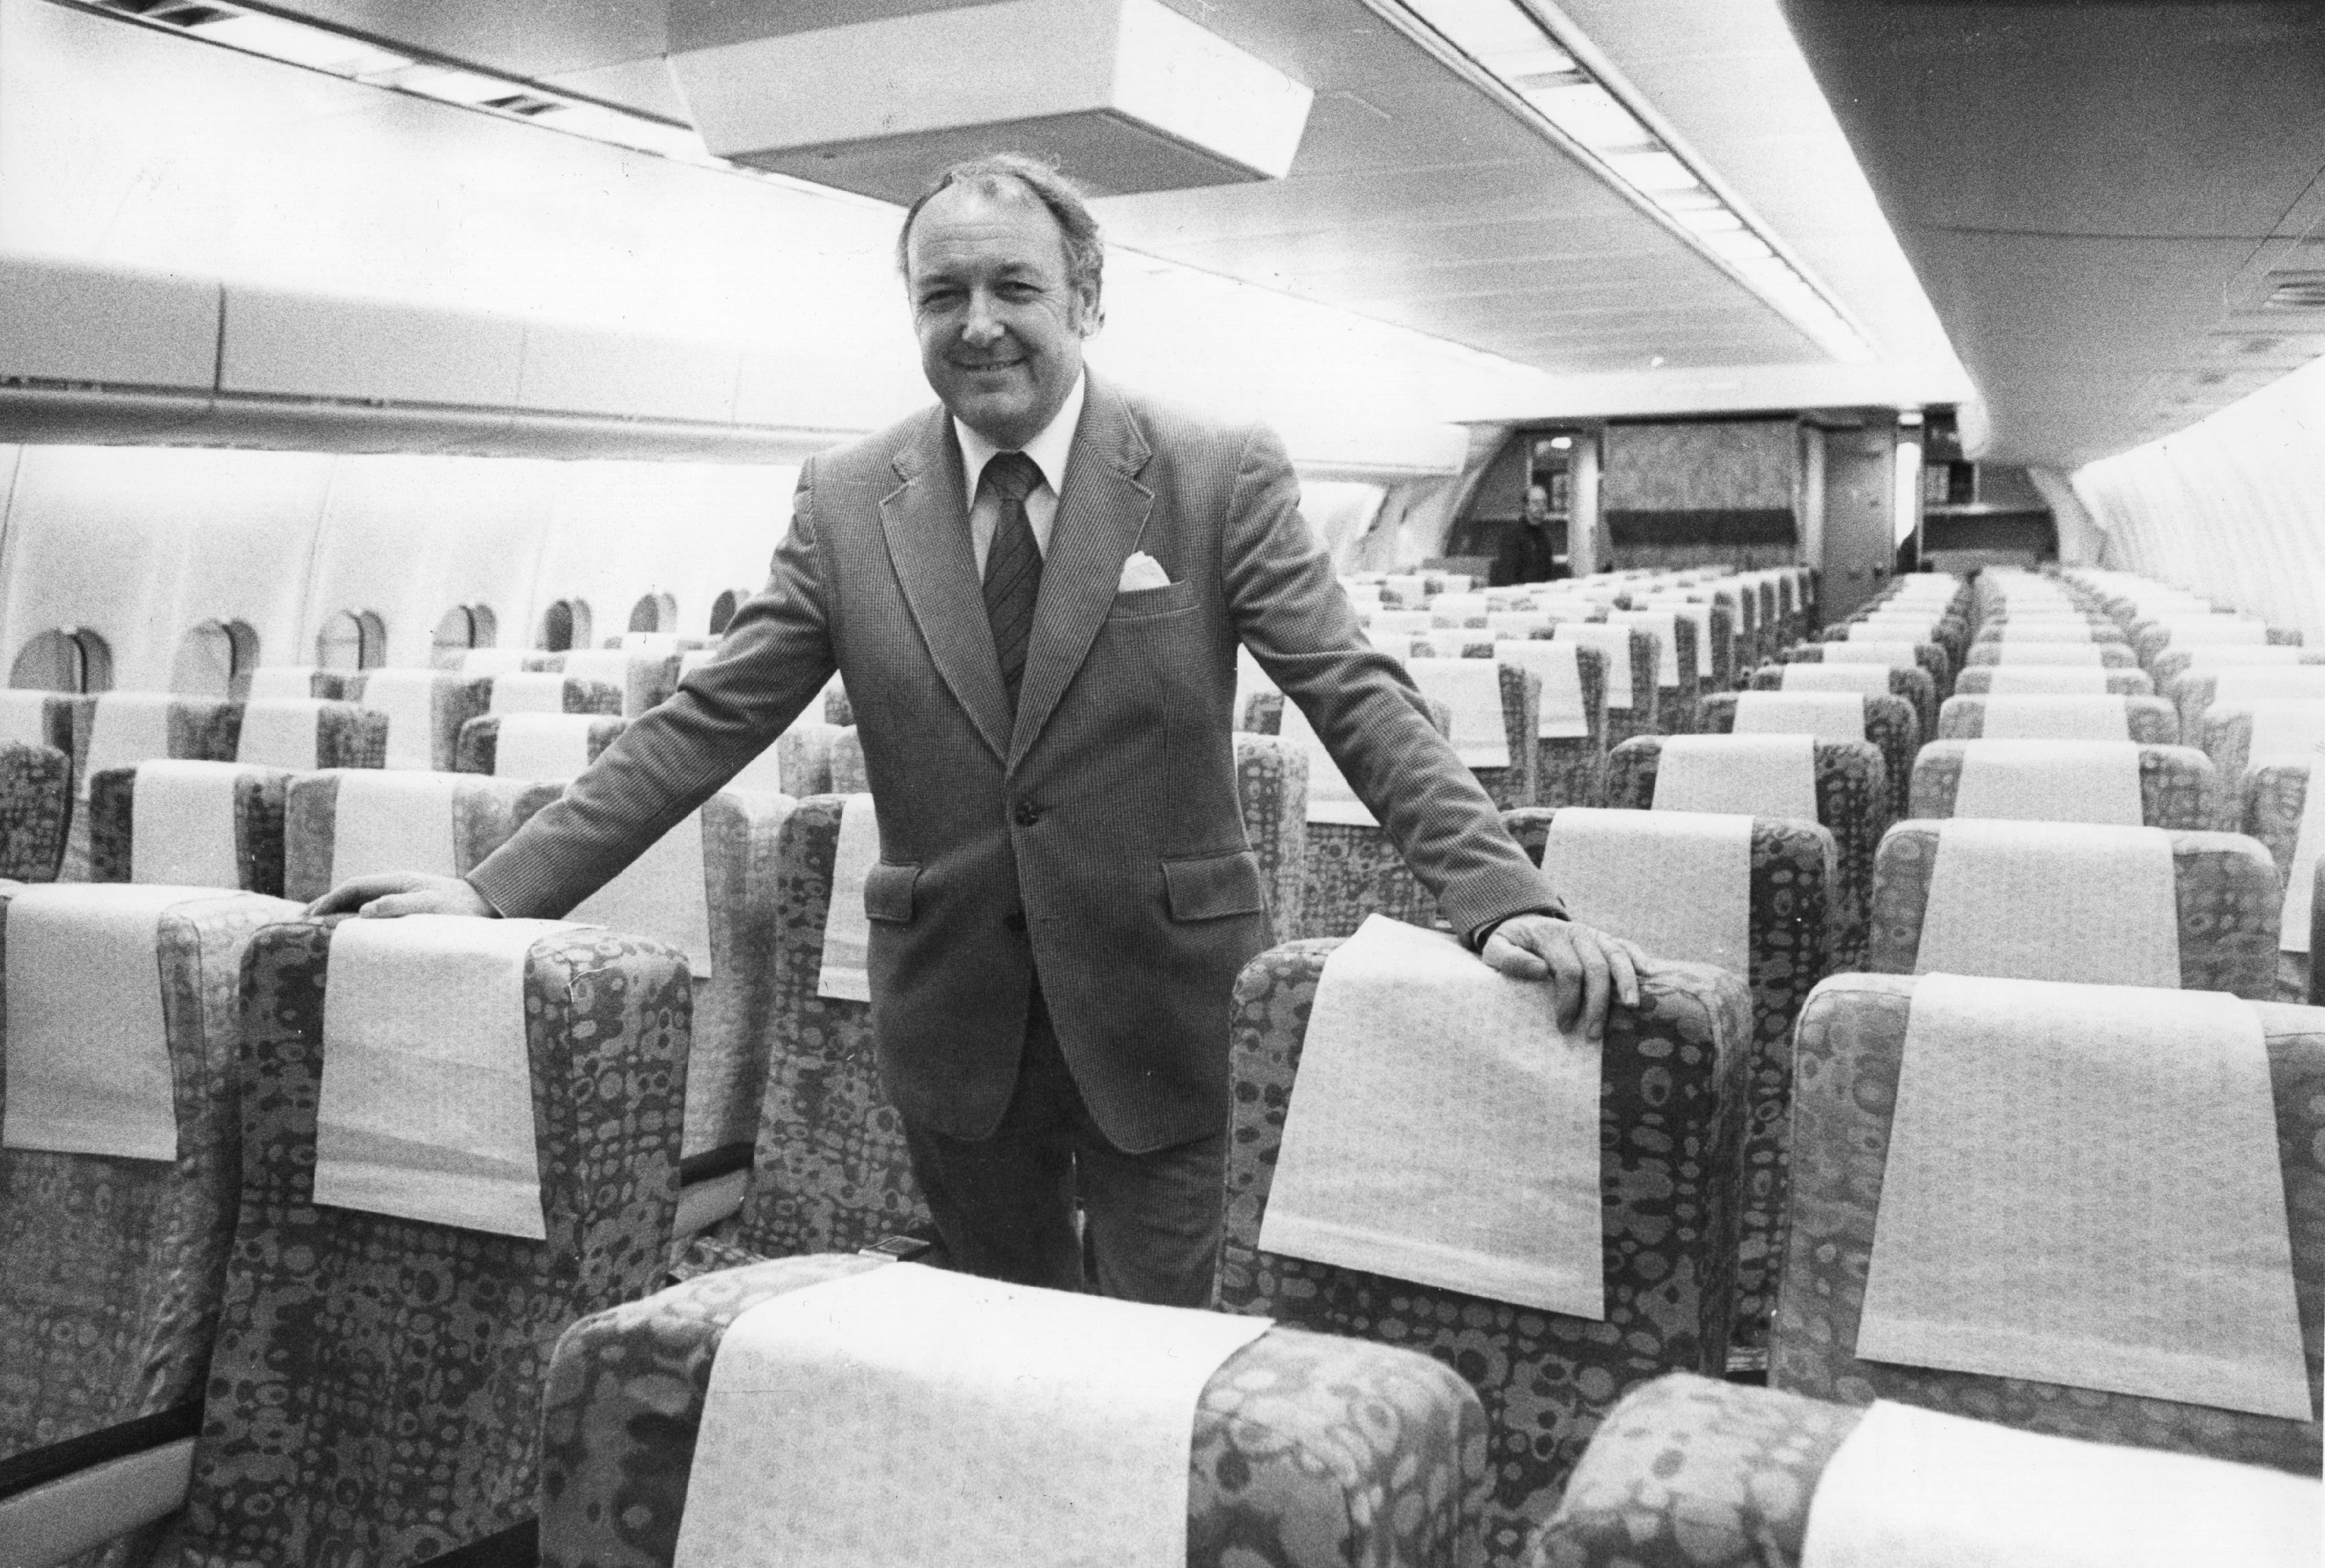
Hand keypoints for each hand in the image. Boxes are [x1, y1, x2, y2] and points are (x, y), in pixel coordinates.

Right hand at [305, 872, 495, 919]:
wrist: (489, 904)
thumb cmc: (461, 907)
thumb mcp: (430, 906)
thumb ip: (398, 906)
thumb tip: (365, 911)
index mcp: (398, 881)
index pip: (354, 887)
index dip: (330, 900)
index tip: (311, 916)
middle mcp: (398, 885)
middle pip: (354, 893)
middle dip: (328, 905)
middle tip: (304, 921)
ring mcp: (405, 895)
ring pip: (364, 901)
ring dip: (342, 912)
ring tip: (321, 927)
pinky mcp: (412, 907)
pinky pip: (377, 911)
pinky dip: (359, 919)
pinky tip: (354, 931)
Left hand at [1481, 913, 1645, 1039]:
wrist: (1523, 922)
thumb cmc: (1510, 944)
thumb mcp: (1495, 949)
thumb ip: (1510, 960)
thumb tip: (1540, 971)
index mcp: (1550, 936)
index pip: (1568, 970)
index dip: (1568, 1000)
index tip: (1564, 1026)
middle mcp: (1576, 932)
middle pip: (1596, 967)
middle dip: (1597, 1003)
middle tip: (1593, 1034)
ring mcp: (1593, 934)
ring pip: (1616, 954)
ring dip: (1626, 982)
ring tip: (1632, 1007)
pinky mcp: (1603, 938)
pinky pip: (1625, 945)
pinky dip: (1638, 957)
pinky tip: (1649, 973)